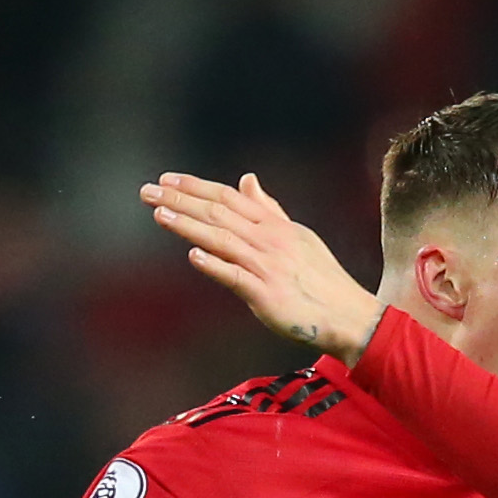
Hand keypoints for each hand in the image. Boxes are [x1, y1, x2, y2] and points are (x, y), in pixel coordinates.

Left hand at [145, 173, 383, 361]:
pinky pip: (237, 276)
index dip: (196, 187)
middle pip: (219, 213)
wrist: (349, 317)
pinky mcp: (267, 295)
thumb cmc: (321, 280)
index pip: (229, 198)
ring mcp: (268, 266)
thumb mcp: (297, 236)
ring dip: (189, 226)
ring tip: (160, 215)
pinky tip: (193, 256)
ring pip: (222, 239)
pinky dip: (215, 265)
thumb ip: (269, 210)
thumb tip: (247, 180)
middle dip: (181, 200)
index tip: (167, 180)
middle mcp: (270, 240)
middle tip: (147, 191)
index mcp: (275, 225)